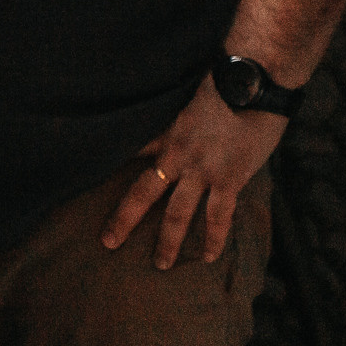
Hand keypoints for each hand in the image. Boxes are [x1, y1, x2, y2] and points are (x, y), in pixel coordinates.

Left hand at [101, 77, 287, 267]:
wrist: (254, 80)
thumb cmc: (226, 81)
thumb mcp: (191, 98)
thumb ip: (182, 119)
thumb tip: (182, 123)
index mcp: (167, 133)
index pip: (133, 154)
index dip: (113, 168)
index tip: (92, 184)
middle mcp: (178, 156)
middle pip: (142, 193)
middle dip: (124, 219)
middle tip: (108, 242)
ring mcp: (202, 170)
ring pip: (177, 213)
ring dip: (168, 241)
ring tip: (161, 265)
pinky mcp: (230, 179)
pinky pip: (218, 216)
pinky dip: (213, 238)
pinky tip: (207, 257)